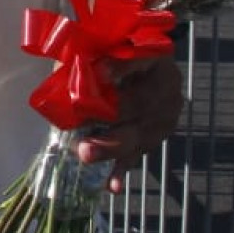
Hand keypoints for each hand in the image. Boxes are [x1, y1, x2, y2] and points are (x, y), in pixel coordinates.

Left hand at [75, 54, 183, 190]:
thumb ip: (88, 58)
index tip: (101, 72)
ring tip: (86, 154)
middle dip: (112, 116)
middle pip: (141, 103)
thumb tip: (67, 73)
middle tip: (88, 121)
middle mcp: (166, 84)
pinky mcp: (156, 135)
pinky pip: (138, 153)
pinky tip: (112, 185)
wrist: (142, 68)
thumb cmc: (112, 53)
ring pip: (139, 133)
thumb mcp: (101, 47)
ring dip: (111, 147)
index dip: (122, 66)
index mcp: (153, 54)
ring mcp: (165, 113)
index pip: (141, 58)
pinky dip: (122, 169)